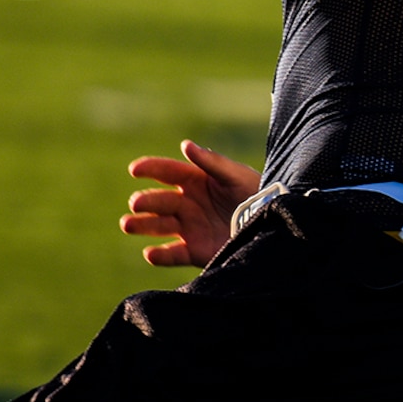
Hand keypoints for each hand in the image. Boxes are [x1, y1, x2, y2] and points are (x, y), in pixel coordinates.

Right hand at [119, 141, 261, 267]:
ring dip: (142, 225)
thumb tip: (185, 145)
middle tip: (136, 203)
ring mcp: (189, 228)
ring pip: (158, 226)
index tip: (135, 170)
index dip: (150, 168)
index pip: (166, 172)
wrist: (274, 226)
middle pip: (159, 201)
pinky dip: (161, 255)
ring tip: (128, 224)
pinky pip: (173, 254)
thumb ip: (212, 162)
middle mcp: (188, 204)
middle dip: (145, 201)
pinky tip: (150, 253)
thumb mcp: (237, 175)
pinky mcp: (195, 251)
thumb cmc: (257, 194)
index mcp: (196, 181)